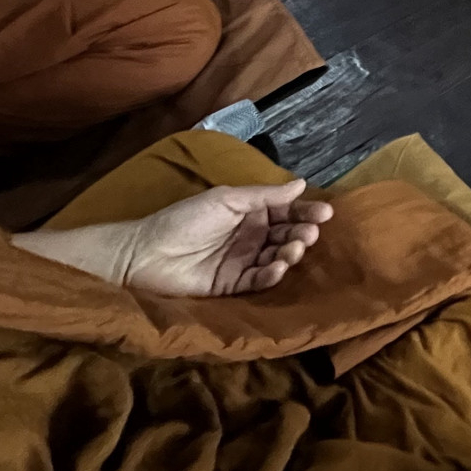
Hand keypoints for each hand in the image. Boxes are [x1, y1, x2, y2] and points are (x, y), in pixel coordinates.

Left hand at [113, 179, 332, 296]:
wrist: (145, 253)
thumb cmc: (184, 220)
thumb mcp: (226, 199)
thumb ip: (264, 195)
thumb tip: (301, 185)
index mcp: (250, 212)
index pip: (285, 210)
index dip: (306, 211)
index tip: (325, 213)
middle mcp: (250, 236)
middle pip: (285, 234)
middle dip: (301, 233)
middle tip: (310, 233)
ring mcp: (242, 261)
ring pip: (277, 258)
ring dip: (289, 254)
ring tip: (293, 249)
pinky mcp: (233, 286)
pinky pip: (258, 281)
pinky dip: (271, 275)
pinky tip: (277, 268)